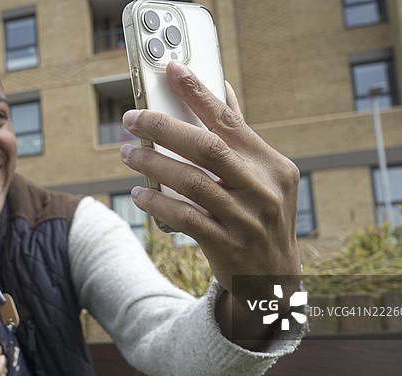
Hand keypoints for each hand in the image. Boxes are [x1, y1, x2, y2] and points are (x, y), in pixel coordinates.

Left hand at [120, 61, 301, 327]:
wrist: (273, 280)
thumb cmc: (260, 218)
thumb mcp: (264, 179)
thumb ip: (240, 139)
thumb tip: (223, 91)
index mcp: (272, 165)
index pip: (230, 121)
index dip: (199, 93)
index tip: (172, 70)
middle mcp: (262, 189)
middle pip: (206, 147)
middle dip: (163, 128)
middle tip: (131, 119)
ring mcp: (246, 219)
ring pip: (190, 182)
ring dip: (152, 164)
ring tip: (128, 154)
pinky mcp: (226, 245)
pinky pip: (184, 217)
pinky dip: (157, 202)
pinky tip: (138, 193)